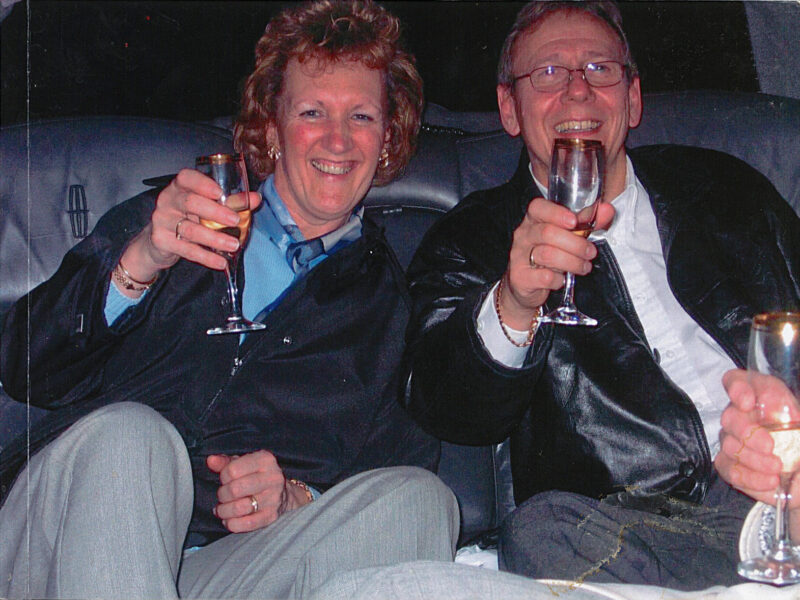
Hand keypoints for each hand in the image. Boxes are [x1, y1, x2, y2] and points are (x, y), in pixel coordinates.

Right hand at [116, 169, 261, 294]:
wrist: (158, 241)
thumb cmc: (187, 217)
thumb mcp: (205, 207)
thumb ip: (231, 202)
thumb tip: (256, 198)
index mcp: (179, 187)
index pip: (186, 178)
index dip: (202, 183)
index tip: (219, 192)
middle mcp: (168, 201)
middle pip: (190, 203)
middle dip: (215, 212)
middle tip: (235, 220)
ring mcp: (162, 221)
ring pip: (190, 229)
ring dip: (214, 239)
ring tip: (234, 245)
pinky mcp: (161, 240)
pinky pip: (186, 249)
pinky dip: (206, 257)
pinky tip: (221, 262)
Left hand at [207, 450, 309, 532]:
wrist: (283, 494)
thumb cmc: (257, 476)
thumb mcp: (243, 463)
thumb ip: (225, 462)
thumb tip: (211, 460)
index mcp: (265, 460)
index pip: (232, 470)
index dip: (223, 478)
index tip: (225, 481)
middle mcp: (272, 478)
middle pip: (234, 489)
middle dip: (222, 495)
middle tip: (222, 496)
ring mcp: (273, 498)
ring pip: (238, 508)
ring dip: (224, 511)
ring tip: (222, 509)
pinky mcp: (271, 516)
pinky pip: (246, 523)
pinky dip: (232, 524)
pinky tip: (229, 520)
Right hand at [498, 197, 614, 329]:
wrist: (525, 285)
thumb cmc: (549, 256)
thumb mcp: (566, 237)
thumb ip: (586, 223)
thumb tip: (608, 209)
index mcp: (533, 220)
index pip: (538, 207)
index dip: (556, 213)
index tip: (574, 222)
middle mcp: (523, 236)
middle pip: (547, 232)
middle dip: (575, 243)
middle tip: (590, 252)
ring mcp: (519, 256)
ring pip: (547, 254)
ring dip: (572, 262)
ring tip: (584, 267)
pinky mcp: (520, 277)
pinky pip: (544, 277)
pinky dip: (559, 279)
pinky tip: (563, 279)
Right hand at [715, 369, 799, 507]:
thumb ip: (787, 409)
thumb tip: (775, 410)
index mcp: (759, 396)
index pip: (735, 381)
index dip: (737, 389)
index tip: (748, 403)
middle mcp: (740, 415)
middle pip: (730, 417)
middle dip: (747, 432)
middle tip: (770, 446)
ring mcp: (731, 440)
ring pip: (730, 445)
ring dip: (754, 458)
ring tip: (777, 467)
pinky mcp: (729, 465)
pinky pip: (729, 469)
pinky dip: (750, 477)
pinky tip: (770, 480)